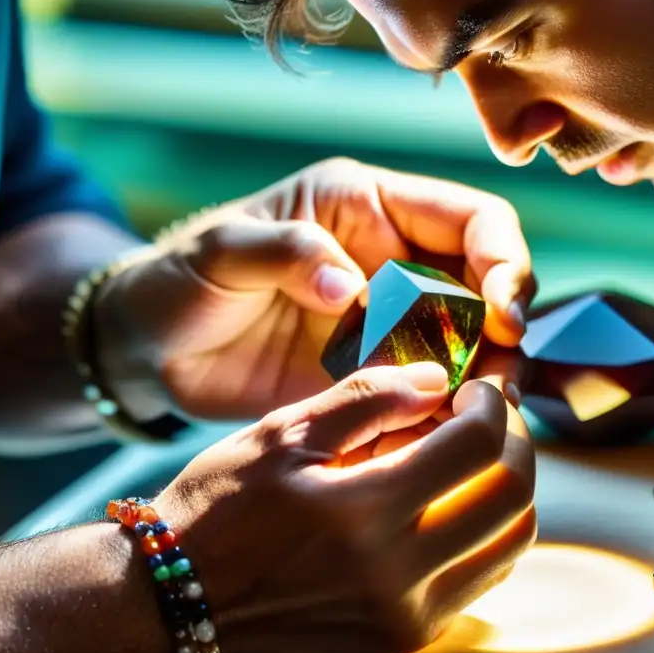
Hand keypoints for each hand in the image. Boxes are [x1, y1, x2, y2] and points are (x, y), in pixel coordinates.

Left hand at [94, 157, 535, 420]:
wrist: (148, 351)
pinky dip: (438, 418)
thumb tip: (349, 285)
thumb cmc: (178, 280)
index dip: (504, 260)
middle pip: (485, 289)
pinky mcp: (368, 379)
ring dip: (481, 382)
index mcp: (368, 209)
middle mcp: (392, 264)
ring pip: (466, 348)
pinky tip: (434, 443)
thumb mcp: (222, 251)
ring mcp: (384, 326)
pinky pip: (424, 395)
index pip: (472, 220)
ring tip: (473, 421)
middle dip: (504, 334)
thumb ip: (286, 252)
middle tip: (496, 386)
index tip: (503, 314)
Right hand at [151, 363, 535, 652]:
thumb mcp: (280, 435)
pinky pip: (480, 579)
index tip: (473, 387)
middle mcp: (398, 574)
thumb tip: (435, 378)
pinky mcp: (402, 638)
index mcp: (365, 511)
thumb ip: (365, 400)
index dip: (492, 403)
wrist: (172, 602)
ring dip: (506, 489)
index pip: (480, 447)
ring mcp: (406, 615)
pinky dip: (482, 533)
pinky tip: (446, 505)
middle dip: (515, 442)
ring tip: (468, 459)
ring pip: (509, 543)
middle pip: (513, 497)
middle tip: (486, 417)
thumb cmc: (217, 509)